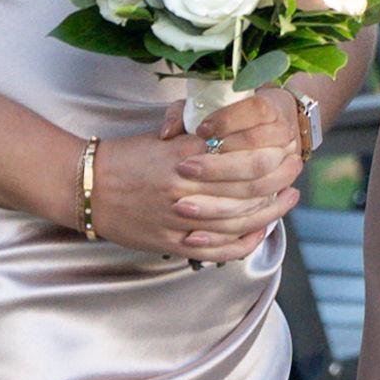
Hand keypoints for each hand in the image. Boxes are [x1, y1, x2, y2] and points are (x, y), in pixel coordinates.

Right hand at [81, 95, 306, 260]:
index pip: (240, 158)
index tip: (287, 148)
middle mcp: (185, 189)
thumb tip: (233, 130)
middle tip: (296, 171)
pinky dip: (241, 243)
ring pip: (236, 221)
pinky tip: (259, 233)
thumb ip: (198, 135)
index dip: (270, 156)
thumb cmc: (125, 157)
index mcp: (184, 157)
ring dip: (268, 211)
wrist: (84, 186)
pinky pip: (215, 249)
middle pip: (246, 189)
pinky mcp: (169, 242)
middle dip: (278, 181)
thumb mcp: (163, 136)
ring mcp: (178, 219)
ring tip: (287, 200)